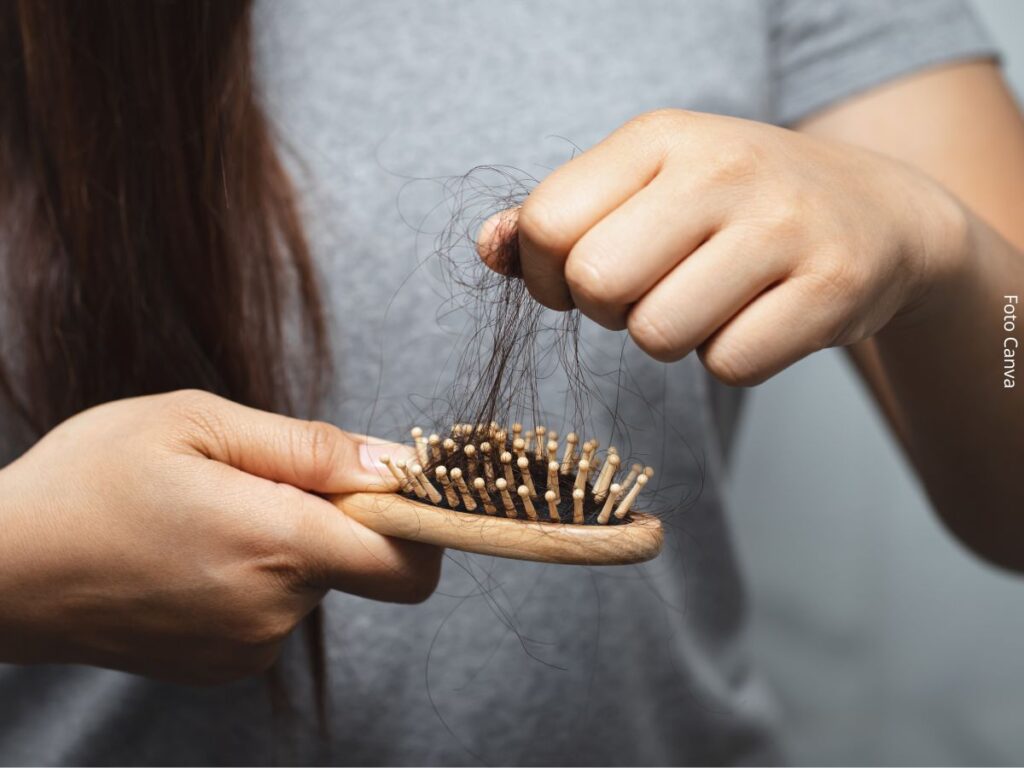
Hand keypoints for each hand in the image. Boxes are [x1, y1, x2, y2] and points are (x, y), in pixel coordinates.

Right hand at [0, 390, 440, 683]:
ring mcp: (248, 648)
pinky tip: (194, 553)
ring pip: (313, 581)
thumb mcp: (198, 423)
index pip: (409, 560)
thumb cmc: (89, 480)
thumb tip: (394, 464)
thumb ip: (309, 446)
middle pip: (360, 561)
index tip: (391, 486)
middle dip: (331, 516)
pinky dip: (256, 576)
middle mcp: (274, 610)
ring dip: (285, 543)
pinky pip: (276, 609)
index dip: (419, 520)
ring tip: (207, 515)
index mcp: (277, 544)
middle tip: (253, 481)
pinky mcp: (224, 667)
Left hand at [479, 109, 967, 384]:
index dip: (547, 275)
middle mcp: (721, 168)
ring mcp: (783, 224)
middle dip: (609, 310)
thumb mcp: (647, 186)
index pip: (547, 223)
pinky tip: (760, 317)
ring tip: (710, 300)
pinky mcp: (833, 285)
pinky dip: (733, 358)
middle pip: (596, 284)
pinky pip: (730, 365)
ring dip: (671, 338)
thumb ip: (558, 217)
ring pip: (658, 336)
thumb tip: (488, 249)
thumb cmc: (736, 207)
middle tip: (650, 292)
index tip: (582, 278)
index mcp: (659, 138)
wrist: (878, 214)